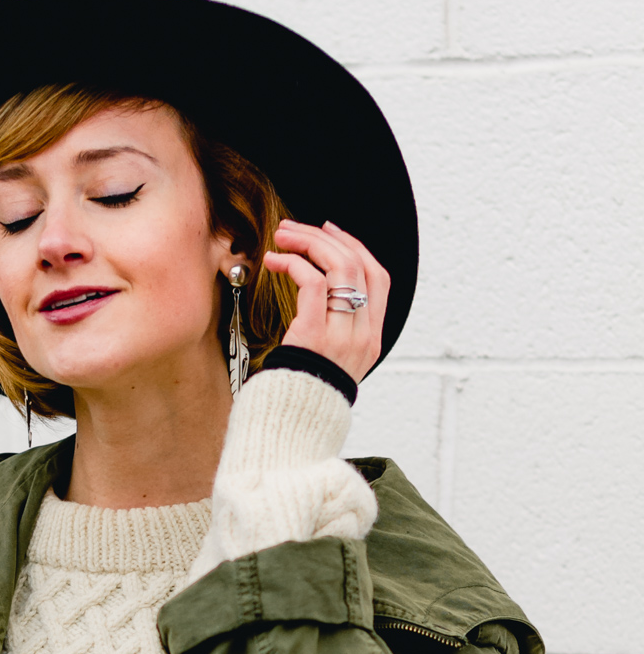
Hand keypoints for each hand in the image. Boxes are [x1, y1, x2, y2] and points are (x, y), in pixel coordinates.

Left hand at [264, 219, 390, 381]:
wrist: (292, 425)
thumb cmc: (303, 392)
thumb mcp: (332, 362)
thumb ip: (337, 330)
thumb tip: (322, 291)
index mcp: (372, 339)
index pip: (379, 278)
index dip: (357, 248)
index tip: (331, 232)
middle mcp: (363, 335)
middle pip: (358, 265)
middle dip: (326, 238)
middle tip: (296, 228)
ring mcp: (343, 335)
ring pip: (339, 266)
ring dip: (308, 243)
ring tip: (282, 237)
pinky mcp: (315, 334)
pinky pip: (313, 282)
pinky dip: (293, 263)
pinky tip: (274, 261)